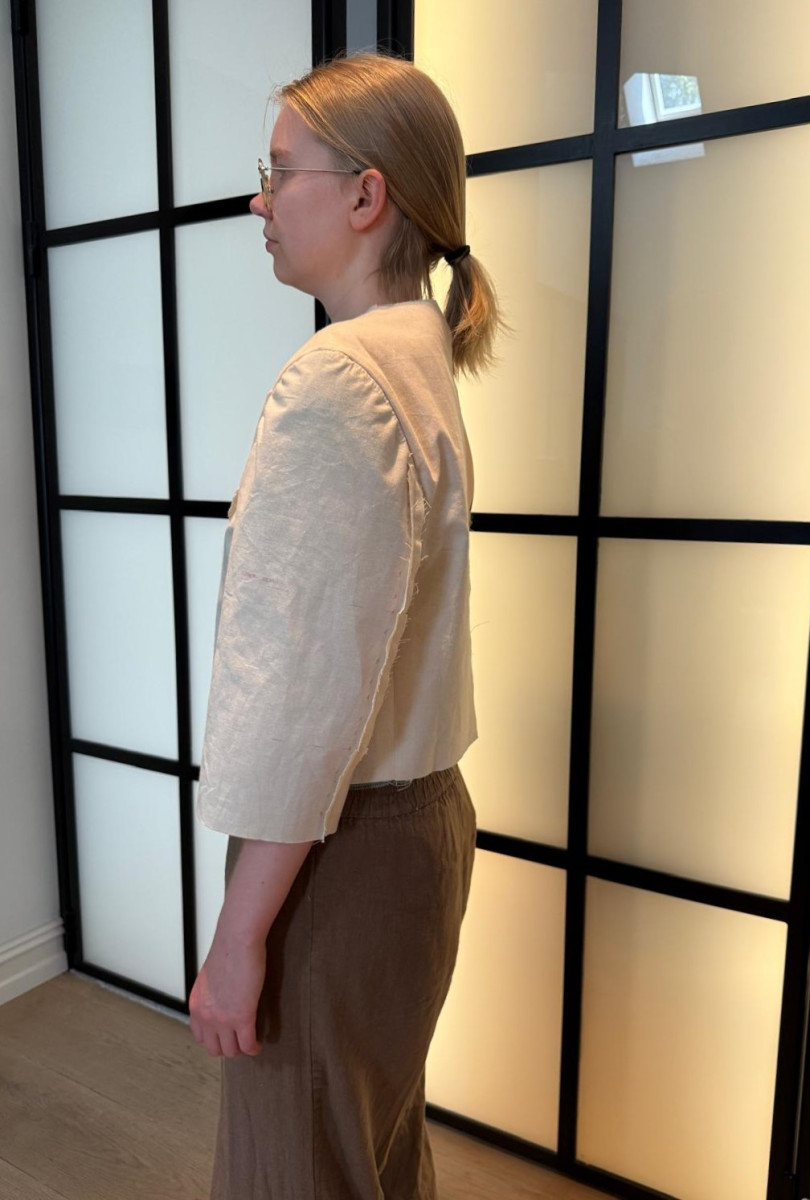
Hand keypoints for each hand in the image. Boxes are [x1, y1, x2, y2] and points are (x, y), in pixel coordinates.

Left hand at [189, 931, 266, 1057]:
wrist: (237, 941)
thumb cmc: (228, 951)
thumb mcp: (210, 978)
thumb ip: (212, 994)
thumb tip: (220, 1000)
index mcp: (196, 1005)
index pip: (200, 1036)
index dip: (214, 1039)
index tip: (225, 1037)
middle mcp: (205, 1016)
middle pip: (214, 1048)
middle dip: (228, 1047)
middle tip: (239, 1041)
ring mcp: (223, 1019)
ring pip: (231, 1051)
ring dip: (241, 1049)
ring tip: (250, 1043)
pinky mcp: (242, 1017)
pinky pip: (247, 1044)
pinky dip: (253, 1048)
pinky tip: (257, 1044)